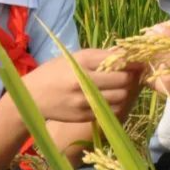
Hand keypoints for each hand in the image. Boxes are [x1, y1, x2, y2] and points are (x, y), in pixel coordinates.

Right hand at [23, 49, 140, 121]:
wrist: (31, 97)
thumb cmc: (55, 72)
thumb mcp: (75, 57)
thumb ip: (100, 56)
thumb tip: (127, 53)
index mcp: (82, 62)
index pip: (118, 61)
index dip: (133, 62)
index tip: (139, 62)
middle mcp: (84, 81)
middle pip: (123, 80)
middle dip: (131, 77)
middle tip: (131, 75)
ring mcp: (84, 101)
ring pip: (121, 97)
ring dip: (126, 91)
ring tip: (121, 87)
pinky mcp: (84, 116)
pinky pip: (112, 110)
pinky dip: (116, 104)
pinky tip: (111, 98)